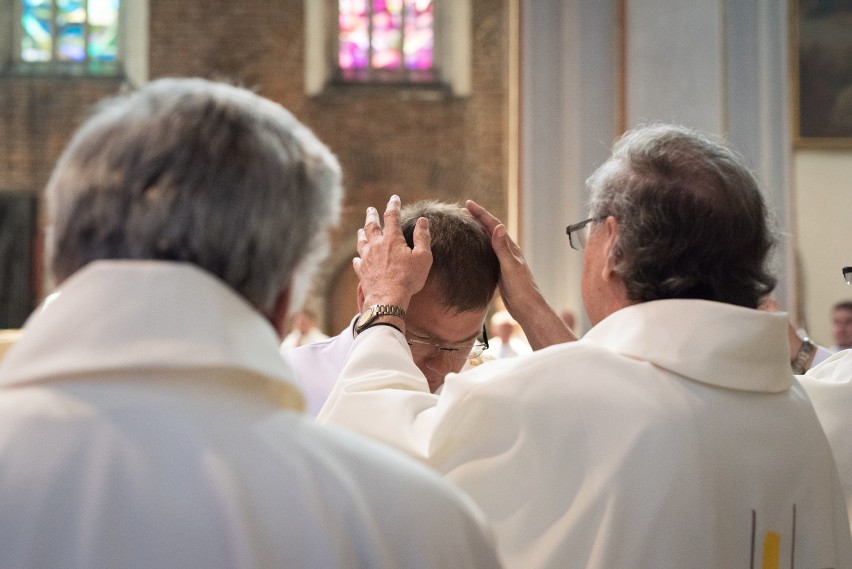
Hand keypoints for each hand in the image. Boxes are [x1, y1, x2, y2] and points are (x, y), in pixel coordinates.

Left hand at [354, 195, 432, 314]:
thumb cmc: (408, 278)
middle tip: (370, 210)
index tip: (394, 198)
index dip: (393, 206)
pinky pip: (357, 262)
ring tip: (361, 230)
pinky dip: (358, 258)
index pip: (392, 217)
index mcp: (392, 240)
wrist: (387, 298)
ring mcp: (367, 258)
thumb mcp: (423, 257)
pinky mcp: (362, 272)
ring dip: (362, 234)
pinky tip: (357, 259)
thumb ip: (422, 237)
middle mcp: (377, 246)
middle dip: (372, 216)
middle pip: (372, 226)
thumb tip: (423, 221)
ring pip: (362, 242)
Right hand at [465, 199, 576, 347]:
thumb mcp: (510, 266)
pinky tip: (473, 250)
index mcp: (510, 248)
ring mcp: (503, 261)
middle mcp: (507, 252)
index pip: (493, 225)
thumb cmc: (521, 289)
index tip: (468, 203)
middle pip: (491, 230)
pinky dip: (479, 247)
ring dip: (478, 231)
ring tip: (466, 225)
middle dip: (478, 219)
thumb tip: (498, 227)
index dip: (481, 214)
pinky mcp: (500, 271)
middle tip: (464, 210)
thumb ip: (503, 247)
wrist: (527, 308)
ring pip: (488, 241)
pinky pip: (487, 254)